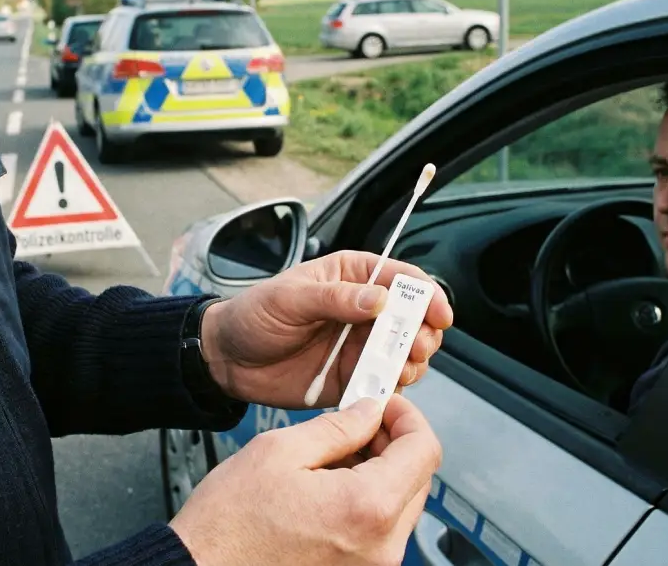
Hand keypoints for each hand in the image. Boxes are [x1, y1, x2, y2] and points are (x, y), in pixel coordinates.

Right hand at [169, 394, 440, 565]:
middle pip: (418, 479)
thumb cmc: (228, 527)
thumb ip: (336, 427)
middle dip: (394, 444)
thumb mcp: (278, 451)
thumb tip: (369, 412)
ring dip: (380, 473)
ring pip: (401, 505)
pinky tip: (328, 489)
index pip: (424, 450)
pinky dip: (366, 503)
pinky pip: (380, 531)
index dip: (408, 417)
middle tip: (358, 425)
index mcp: (367, 508)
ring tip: (333, 459)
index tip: (387, 405)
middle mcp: (381, 546)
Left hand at [200, 250, 453, 408]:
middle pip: (414, 319)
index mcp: (352, 276)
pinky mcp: (353, 377)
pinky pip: (384, 383)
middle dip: (423, 333)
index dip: (427, 295)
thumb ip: (335, 298)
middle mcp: (364, 310)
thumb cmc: (254, 315)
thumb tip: (380, 298)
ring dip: (411, 363)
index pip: (402, 278)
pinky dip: (392, 388)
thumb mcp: (290, 298)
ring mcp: (361, 345)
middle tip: (415, 348)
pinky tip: (385, 390)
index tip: (440, 314)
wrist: (228, 358)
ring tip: (399, 370)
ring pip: (406, 353)